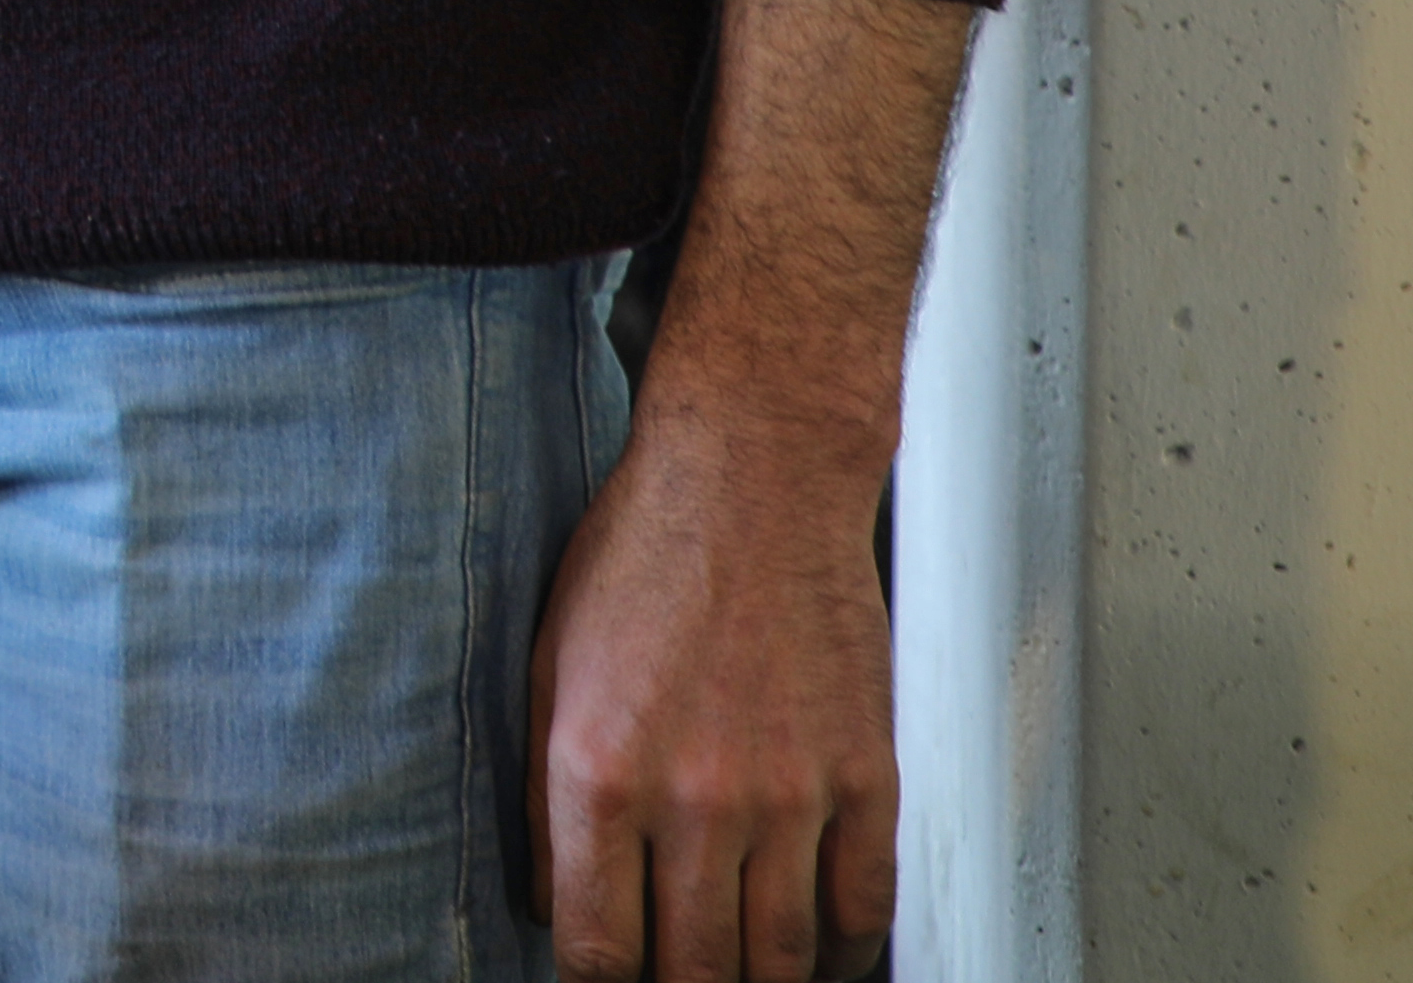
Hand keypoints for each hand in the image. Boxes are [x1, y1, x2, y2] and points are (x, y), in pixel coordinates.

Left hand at [528, 407, 898, 975]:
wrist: (751, 480)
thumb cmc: (643, 557)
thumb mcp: (546, 669)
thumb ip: (546, 796)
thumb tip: (552, 898)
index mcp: (600, 770)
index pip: (597, 946)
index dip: (596, 982)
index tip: (603, 977)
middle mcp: (696, 796)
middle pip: (695, 971)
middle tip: (672, 974)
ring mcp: (790, 794)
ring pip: (781, 959)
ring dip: (758, 981)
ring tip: (738, 973)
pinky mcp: (866, 780)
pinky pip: (861, 911)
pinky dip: (839, 951)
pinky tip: (814, 950)